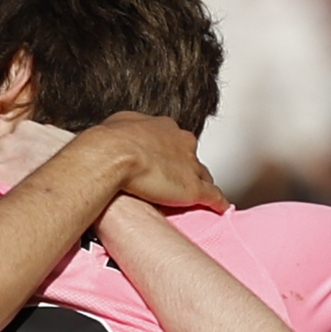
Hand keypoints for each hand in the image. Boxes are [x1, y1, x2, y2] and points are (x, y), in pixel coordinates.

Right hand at [87, 113, 224, 213]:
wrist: (113, 156)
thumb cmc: (110, 141)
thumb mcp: (119, 124)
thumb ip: (128, 129)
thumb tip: (124, 132)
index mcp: (165, 128)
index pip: (175, 141)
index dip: (170, 153)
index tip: (162, 161)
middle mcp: (182, 144)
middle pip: (192, 158)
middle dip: (186, 169)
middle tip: (174, 180)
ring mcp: (190, 167)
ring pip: (204, 176)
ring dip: (201, 184)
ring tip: (195, 197)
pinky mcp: (193, 189)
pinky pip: (213, 196)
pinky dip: (218, 202)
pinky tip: (220, 208)